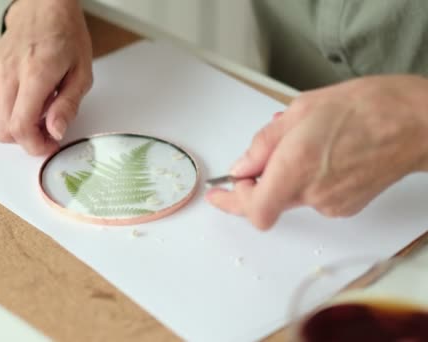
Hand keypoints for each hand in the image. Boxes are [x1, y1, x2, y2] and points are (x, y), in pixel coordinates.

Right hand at [0, 0, 92, 154]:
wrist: (43, 10)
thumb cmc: (65, 38)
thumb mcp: (82, 74)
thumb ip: (68, 106)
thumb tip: (55, 133)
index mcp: (35, 74)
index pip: (21, 127)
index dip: (35, 146)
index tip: (50, 144)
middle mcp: (7, 74)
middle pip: (6, 131)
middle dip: (29, 139)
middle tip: (48, 128)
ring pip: (0, 122)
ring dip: (21, 122)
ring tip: (40, 102)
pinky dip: (11, 108)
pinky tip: (25, 92)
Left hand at [206, 75, 427, 229]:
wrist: (416, 123)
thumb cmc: (367, 108)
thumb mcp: (300, 110)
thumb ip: (263, 144)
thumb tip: (241, 167)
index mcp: (295, 166)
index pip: (253, 209)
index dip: (232, 202)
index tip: (221, 193)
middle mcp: (312, 192)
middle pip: (267, 203)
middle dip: (256, 183)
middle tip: (254, 163)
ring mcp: (331, 204)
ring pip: (290, 197)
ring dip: (284, 177)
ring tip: (301, 145)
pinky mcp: (345, 206)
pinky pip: (312, 197)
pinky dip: (306, 180)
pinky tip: (320, 155)